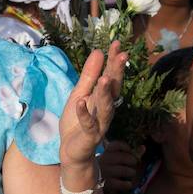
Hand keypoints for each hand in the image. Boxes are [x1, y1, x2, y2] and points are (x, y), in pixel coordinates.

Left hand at [58, 41, 125, 166]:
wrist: (71, 150)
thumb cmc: (76, 121)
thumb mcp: (79, 93)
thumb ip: (89, 75)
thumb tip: (98, 51)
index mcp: (104, 98)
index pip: (111, 76)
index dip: (113, 61)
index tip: (115, 43)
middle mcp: (106, 109)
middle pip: (113, 89)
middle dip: (117, 72)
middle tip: (122, 55)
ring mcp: (99, 123)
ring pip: (105, 107)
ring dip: (105, 93)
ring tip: (105, 78)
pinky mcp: (90, 136)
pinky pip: (88, 124)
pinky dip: (84, 114)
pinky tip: (81, 103)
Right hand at [97, 140, 143, 190]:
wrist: (90, 181)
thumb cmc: (106, 166)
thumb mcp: (114, 157)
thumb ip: (130, 153)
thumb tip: (143, 147)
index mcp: (105, 152)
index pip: (116, 145)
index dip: (126, 147)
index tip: (130, 150)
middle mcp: (103, 160)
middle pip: (123, 157)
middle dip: (132, 160)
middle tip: (133, 163)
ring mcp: (104, 172)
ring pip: (124, 171)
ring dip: (131, 172)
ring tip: (131, 173)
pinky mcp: (105, 184)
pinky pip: (121, 184)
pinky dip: (127, 184)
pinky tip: (129, 184)